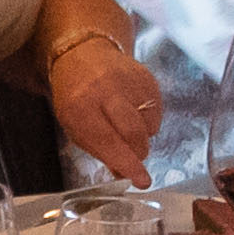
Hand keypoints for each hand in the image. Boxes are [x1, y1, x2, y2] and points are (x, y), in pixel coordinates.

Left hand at [39, 32, 163, 181]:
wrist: (84, 54)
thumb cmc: (77, 97)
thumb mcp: (75, 126)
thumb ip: (100, 151)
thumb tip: (126, 175)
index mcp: (79, 106)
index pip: (107, 141)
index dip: (127, 164)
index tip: (142, 180)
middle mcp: (105, 90)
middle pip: (133, 133)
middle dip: (138, 153)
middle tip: (134, 156)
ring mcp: (127, 81)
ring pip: (148, 125)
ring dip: (143, 137)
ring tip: (126, 128)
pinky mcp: (146, 77)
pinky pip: (157, 112)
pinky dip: (149, 121)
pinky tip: (134, 113)